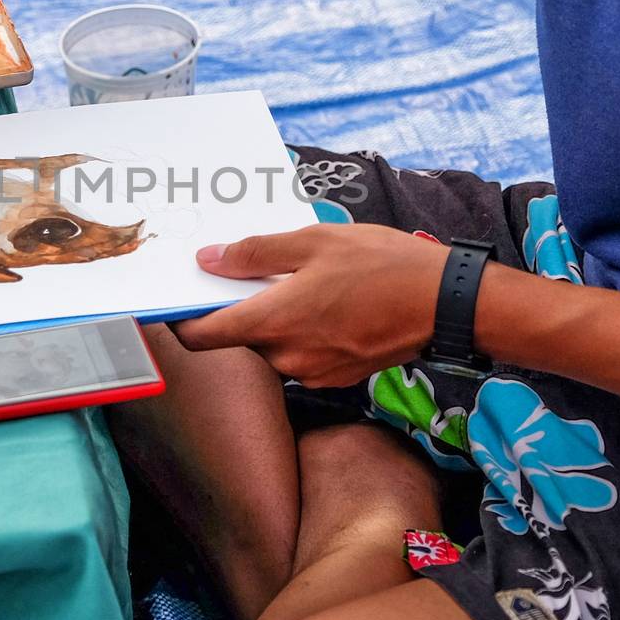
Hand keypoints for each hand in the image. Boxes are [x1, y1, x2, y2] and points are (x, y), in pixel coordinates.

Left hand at [173, 224, 450, 387]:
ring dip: (277, 319)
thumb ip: (254, 253)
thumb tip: (209, 260)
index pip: (201, 337)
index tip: (175, 304)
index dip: (180, 322)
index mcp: (272, 322)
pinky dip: (303, 332)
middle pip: (240, 337)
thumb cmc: (381, 265)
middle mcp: (286, 357)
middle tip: (263, 272)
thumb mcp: (313, 242)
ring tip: (309, 282)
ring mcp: (312, 372)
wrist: (444, 303)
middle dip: (243, 308)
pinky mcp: (336, 377)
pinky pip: (302, 355)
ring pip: (273, 346)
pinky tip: (330, 303)